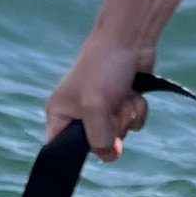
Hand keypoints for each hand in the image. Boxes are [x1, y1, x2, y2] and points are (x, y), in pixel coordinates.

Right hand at [46, 36, 150, 159]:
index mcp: (60, 113)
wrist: (129, 39)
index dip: (73, 154)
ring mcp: (102, 108)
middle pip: (97, 144)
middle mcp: (79, 113)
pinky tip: (133, 91)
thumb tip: (110, 157)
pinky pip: (133, 122)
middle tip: (111, 107)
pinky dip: (137, 109)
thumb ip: (99, 139)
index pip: (59, 147)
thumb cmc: (103, 68)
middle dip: (112, 127)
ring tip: (122, 94)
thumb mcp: (95, 108)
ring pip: (120, 134)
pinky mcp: (122, 102)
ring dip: (127, 115)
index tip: (91, 148)